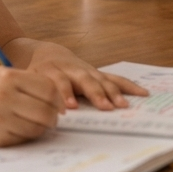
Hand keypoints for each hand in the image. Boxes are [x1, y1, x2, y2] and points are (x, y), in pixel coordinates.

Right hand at [0, 65, 64, 146]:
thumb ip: (25, 82)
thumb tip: (56, 97)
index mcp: (8, 77)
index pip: (48, 88)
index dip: (58, 99)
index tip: (60, 105)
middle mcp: (5, 97)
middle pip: (46, 110)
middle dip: (54, 116)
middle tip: (53, 118)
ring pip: (37, 128)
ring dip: (42, 129)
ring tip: (38, 125)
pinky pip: (22, 139)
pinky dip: (26, 136)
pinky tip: (20, 130)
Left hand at [4, 38, 148, 110]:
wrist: (46, 54)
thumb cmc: (37, 75)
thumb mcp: (30, 83)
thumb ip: (35, 96)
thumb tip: (38, 117)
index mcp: (52, 71)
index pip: (58, 82)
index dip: (64, 94)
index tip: (68, 108)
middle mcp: (73, 69)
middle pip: (85, 80)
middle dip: (95, 94)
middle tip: (104, 107)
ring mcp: (88, 70)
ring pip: (102, 79)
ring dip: (113, 92)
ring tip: (122, 105)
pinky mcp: (98, 73)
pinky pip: (115, 78)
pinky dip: (128, 86)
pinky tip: (142, 93)